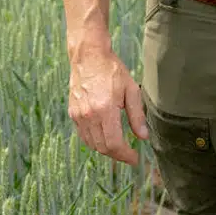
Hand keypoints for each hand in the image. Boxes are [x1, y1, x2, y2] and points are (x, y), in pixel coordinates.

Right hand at [67, 43, 148, 165]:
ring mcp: (79, 115)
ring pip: (92, 144)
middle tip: (129, 154)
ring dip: (106, 149)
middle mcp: (89, 115)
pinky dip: (94, 141)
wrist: (88, 56)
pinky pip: (84, 135)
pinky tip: (104, 136)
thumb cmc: (111, 70)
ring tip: (119, 146)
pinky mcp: (73, 113)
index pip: (114, 144)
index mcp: (105, 109)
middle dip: (117, 155)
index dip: (126, 155)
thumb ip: (137, 115)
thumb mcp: (131, 89)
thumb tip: (143, 136)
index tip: (135, 158)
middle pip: (102, 148)